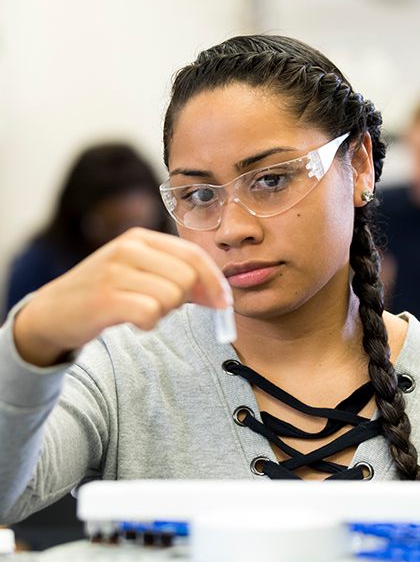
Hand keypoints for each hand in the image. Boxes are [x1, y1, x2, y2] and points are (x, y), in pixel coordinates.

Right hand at [12, 229, 229, 366]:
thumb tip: (220, 296)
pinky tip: (134, 321)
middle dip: (185, 299)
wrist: (53, 311)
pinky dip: (149, 324)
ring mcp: (113, 273)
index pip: (193, 255)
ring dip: (165, 312)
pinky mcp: (104, 299)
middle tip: (164, 307)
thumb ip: (177, 276)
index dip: (215, 281)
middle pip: (188, 278)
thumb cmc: (106, 292)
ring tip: (144, 310)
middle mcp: (126, 249)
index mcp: (139, 238)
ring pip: (172, 296)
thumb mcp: (140, 272)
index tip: (223, 303)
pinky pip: (151, 314)